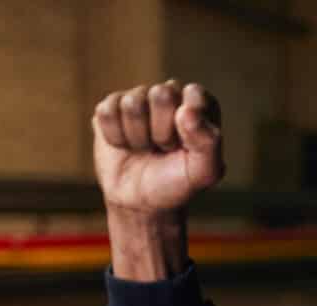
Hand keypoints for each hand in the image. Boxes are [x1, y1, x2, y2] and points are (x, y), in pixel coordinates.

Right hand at [93, 81, 223, 217]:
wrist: (141, 201)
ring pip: (132, 104)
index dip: (188, 125)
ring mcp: (138, 98)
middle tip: (164, 148)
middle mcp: (169, 94)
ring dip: (138, 136)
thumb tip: (186, 111)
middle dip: (162, 131)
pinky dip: (116, 138)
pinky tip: (125, 145)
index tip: (187, 146)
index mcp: (199, 103)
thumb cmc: (177, 182)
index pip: (194, 93)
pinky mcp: (110, 107)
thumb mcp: (204, 172)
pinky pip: (107, 112)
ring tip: (145, 148)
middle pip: (161, 94)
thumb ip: (209, 142)